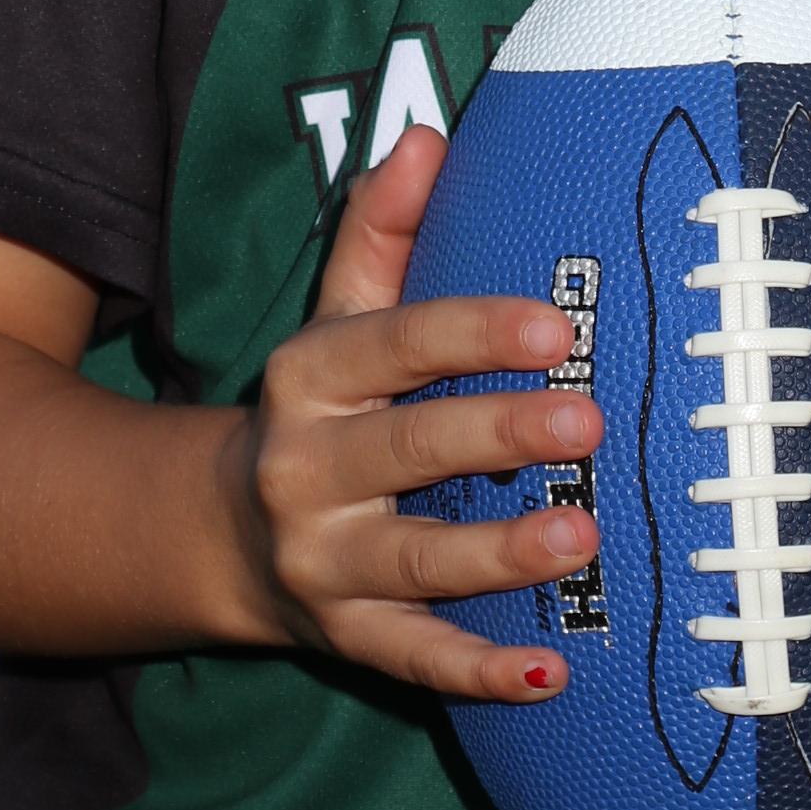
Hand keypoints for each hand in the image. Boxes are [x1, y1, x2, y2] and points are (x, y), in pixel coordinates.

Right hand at [225, 124, 601, 702]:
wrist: (222, 533)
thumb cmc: (321, 406)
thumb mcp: (336, 317)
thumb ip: (380, 231)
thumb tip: (427, 135)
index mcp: (311, 378)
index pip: (394, 345)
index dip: (472, 332)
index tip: (555, 324)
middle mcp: (308, 470)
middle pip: (409, 449)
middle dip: (497, 435)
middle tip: (588, 421)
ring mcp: (323, 561)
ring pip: (415, 560)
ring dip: (498, 553)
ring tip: (581, 538)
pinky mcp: (345, 638)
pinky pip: (413, 661)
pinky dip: (478, 673)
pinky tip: (550, 674)